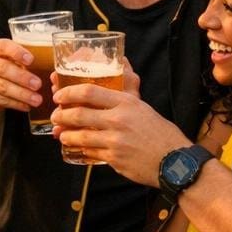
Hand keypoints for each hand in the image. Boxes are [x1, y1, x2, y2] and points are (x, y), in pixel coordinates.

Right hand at [0, 38, 43, 113]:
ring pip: (2, 87)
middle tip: (38, 84)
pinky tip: (27, 106)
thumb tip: (55, 65)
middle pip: (2, 68)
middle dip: (22, 78)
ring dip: (22, 94)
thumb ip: (27, 59)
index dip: (17, 52)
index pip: (3, 46)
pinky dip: (16, 104)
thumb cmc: (6, 67)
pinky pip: (0, 100)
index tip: (31, 60)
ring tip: (37, 99)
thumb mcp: (13, 59)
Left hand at [51, 61, 187, 184]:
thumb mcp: (143, 107)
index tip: (59, 96)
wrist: (175, 161)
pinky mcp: (114, 159)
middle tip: (55, 117)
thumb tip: (120, 69)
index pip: (89, 91)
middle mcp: (118, 120)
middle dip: (61, 116)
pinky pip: (90, 152)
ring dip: (66, 135)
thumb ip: (125, 94)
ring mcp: (115, 141)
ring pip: (80, 136)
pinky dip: (80, 149)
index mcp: (126, 102)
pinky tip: (76, 147)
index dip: (69, 93)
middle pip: (79, 114)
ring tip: (61, 135)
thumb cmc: (160, 133)